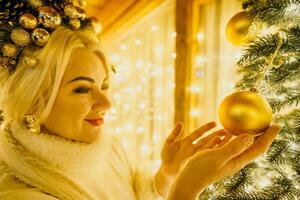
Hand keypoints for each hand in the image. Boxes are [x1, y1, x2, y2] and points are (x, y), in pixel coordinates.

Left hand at [160, 121, 230, 175]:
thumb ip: (174, 133)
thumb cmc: (166, 157)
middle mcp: (193, 148)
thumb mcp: (168, 143)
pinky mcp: (195, 162)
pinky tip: (219, 151)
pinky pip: (205, 157)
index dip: (206, 128)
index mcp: (187, 141)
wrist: (165, 172)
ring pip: (208, 148)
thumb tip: (180, 123)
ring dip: (217, 144)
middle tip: (227, 131)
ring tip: (227, 140)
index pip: (199, 132)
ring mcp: (195, 155)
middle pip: (207, 140)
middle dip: (217, 135)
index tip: (215, 123)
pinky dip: (212, 154)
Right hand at [167, 125, 281, 199]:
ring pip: (240, 144)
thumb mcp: (217, 157)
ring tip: (251, 124)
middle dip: (262, 135)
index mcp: (237, 161)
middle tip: (268, 122)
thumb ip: (233, 147)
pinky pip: (226, 143)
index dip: (269, 137)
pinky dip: (230, 135)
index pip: (259, 148)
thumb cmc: (200, 170)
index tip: (277, 125)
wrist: (187, 180)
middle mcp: (234, 159)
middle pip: (253, 146)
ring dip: (247, 134)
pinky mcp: (216, 155)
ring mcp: (225, 157)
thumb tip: (250, 137)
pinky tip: (227, 129)